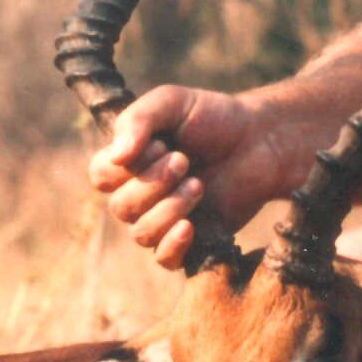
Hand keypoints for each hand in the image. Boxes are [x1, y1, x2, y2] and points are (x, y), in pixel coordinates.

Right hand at [87, 85, 260, 267]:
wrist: (261, 139)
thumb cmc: (213, 117)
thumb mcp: (172, 102)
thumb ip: (139, 119)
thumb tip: (116, 156)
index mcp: (128, 162)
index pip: (100, 176)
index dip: (124, 166)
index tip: (161, 143)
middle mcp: (139, 194)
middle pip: (120, 207)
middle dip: (153, 183)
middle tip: (185, 160)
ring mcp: (163, 220)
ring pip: (142, 233)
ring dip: (169, 208)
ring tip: (199, 184)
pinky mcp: (190, 241)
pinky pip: (164, 259)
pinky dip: (172, 245)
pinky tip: (190, 226)